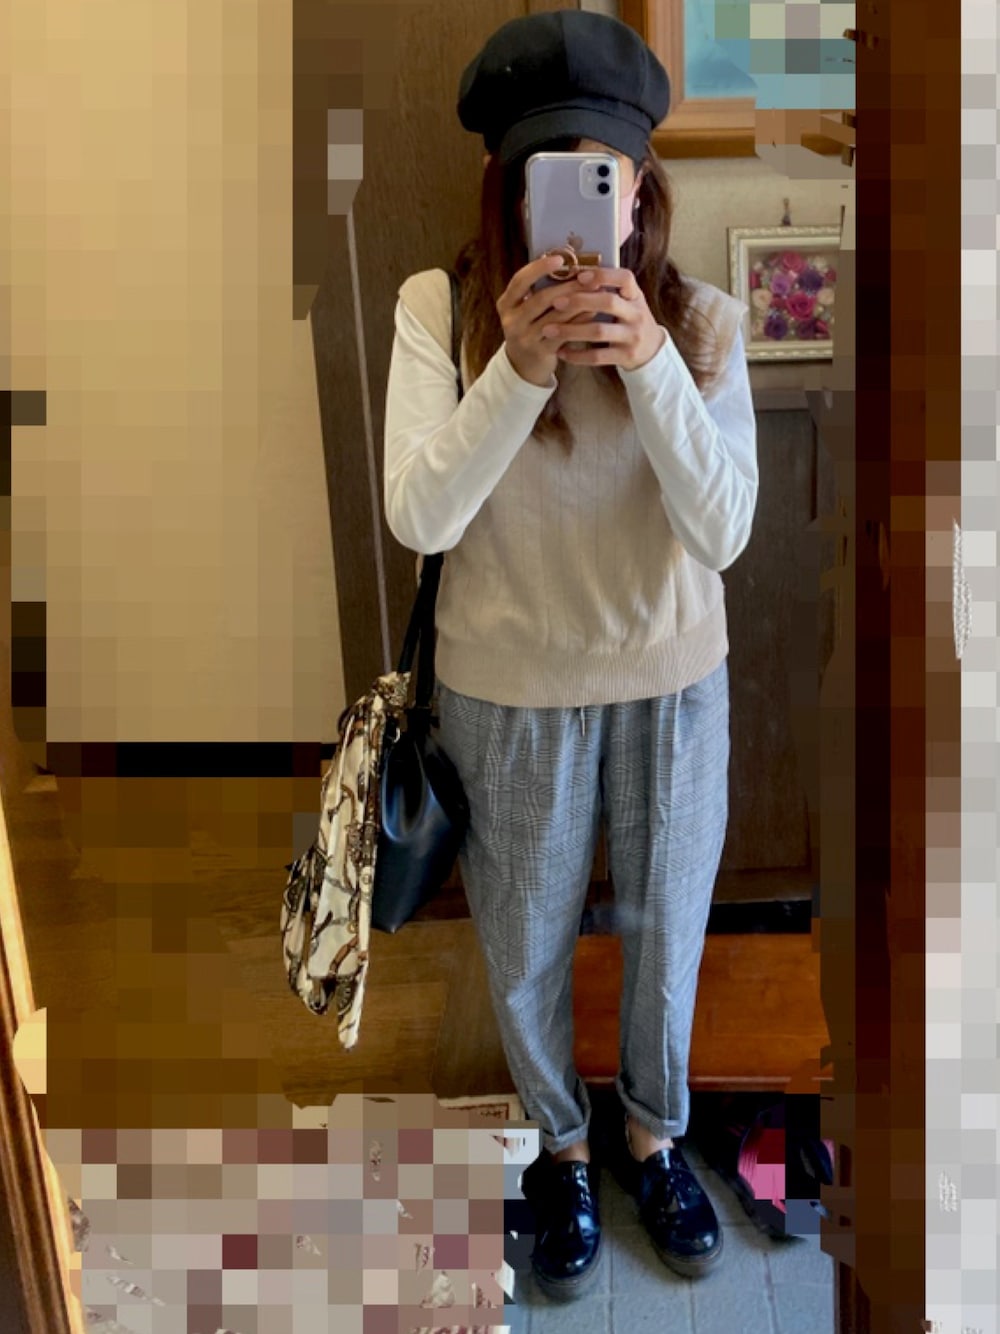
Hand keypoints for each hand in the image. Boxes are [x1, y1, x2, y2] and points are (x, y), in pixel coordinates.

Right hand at [496, 254, 597, 387]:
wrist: (523, 365)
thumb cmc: (530, 328)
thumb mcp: (524, 309)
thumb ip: (538, 290)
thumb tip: (568, 264)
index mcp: (506, 304)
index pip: (520, 280)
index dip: (539, 268)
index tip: (560, 258)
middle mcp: (511, 321)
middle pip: (541, 299)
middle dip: (567, 285)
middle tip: (589, 276)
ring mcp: (524, 338)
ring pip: (554, 317)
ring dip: (577, 302)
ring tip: (595, 291)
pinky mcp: (539, 352)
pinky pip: (562, 334)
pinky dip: (578, 321)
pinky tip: (592, 312)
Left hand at [539, 267, 666, 371]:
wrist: (651, 350)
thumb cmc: (630, 319)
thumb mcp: (628, 300)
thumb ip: (608, 289)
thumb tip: (572, 273)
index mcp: (635, 295)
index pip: (624, 278)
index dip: (602, 275)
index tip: (579, 276)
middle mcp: (636, 314)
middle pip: (608, 303)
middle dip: (580, 301)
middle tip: (555, 302)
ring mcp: (632, 337)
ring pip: (599, 332)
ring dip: (571, 330)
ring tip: (548, 330)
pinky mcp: (625, 357)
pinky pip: (598, 356)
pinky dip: (577, 355)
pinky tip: (561, 352)